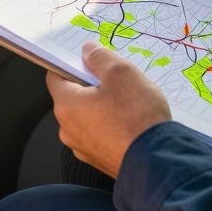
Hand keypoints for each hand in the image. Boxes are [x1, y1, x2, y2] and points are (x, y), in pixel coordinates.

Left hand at [46, 41, 170, 178]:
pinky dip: (111, 124)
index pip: (55, 76)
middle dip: (92, 84)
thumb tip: (88, 50)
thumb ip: (100, 57)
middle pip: (74, 97)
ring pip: (88, 116)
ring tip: (129, 101)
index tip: (88, 58)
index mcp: (67, 105)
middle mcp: (68, 129)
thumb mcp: (120, 72)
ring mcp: (83, 148)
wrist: (156, 160)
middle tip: (116, 78)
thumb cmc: (136, 115)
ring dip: (103, 105)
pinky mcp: (100, 159)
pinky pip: (100, 134)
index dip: (70, 63)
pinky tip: (131, 121)